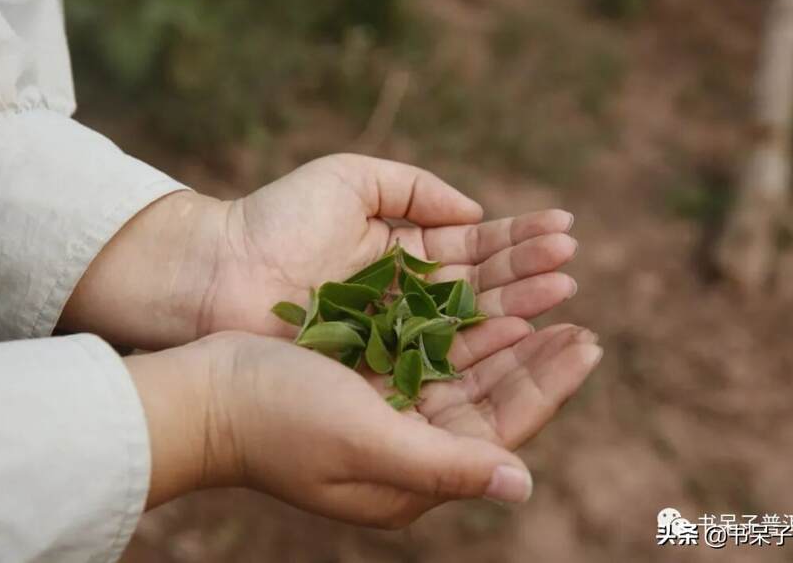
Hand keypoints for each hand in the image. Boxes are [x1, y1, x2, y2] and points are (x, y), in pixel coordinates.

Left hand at [62, 154, 577, 348]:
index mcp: (401, 251)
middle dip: (528, 277)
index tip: (565, 232)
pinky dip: (481, 346)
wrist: (214, 274)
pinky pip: (439, 358)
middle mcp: (405, 297)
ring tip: (565, 295)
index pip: (473, 247)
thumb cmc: (277, 220)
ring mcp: (395, 336)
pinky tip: (521, 332)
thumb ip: (415, 187)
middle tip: (575, 269)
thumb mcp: (351, 179)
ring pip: (469, 325)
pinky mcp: (381, 370)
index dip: (518, 241)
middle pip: (480, 287)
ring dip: (519, 309)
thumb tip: (476, 210)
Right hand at [126, 318, 600, 526]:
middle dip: (538, 360)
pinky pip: (434, 356)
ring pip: (467, 375)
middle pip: (492, 401)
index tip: (587, 343)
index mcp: (416, 475)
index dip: (549, 386)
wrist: (205, 395)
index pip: (503, 429)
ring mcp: (390, 416)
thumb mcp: (367, 442)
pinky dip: (464, 332)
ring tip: (548, 306)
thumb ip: (445, 466)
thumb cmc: (279, 420)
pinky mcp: (370, 385)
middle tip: (581, 320)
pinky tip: (489, 309)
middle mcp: (410, 449)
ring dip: (507, 340)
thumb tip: (523, 486)